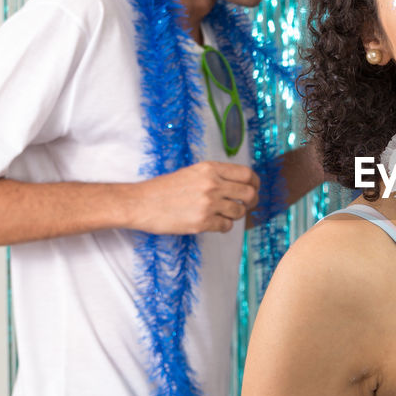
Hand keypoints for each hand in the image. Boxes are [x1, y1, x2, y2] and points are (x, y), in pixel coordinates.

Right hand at [129, 161, 259, 233]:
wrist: (140, 203)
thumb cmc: (163, 189)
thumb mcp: (192, 172)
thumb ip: (215, 176)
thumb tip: (239, 185)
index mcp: (210, 169)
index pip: (247, 174)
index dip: (254, 183)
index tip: (254, 189)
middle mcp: (212, 184)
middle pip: (249, 194)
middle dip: (251, 202)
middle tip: (246, 206)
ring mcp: (208, 204)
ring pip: (239, 212)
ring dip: (235, 215)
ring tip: (222, 214)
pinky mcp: (202, 222)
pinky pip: (226, 227)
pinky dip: (223, 226)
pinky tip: (213, 223)